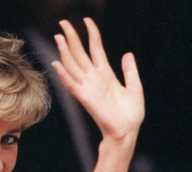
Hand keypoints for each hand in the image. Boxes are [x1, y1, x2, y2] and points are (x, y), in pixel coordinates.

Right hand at [52, 18, 144, 143]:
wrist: (127, 131)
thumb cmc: (130, 114)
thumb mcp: (134, 87)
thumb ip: (129, 70)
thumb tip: (127, 54)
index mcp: (106, 75)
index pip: (96, 49)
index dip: (92, 34)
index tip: (86, 20)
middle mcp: (95, 79)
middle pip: (80, 54)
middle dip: (72, 37)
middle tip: (63, 23)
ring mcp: (89, 88)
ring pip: (74, 65)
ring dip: (65, 51)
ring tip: (58, 37)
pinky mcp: (85, 98)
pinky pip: (72, 84)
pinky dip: (64, 75)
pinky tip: (57, 64)